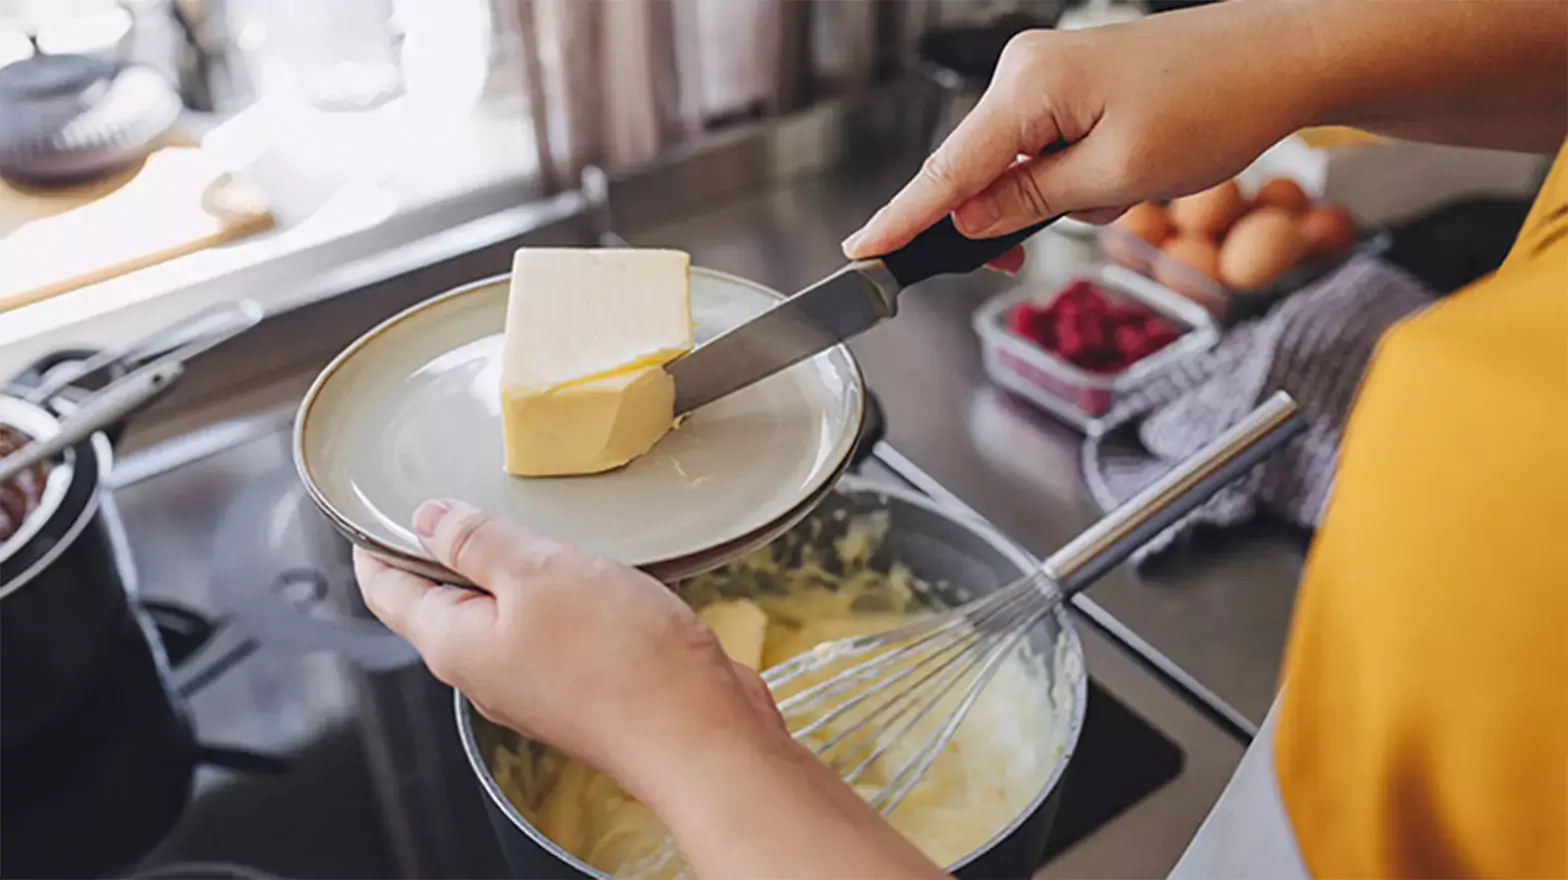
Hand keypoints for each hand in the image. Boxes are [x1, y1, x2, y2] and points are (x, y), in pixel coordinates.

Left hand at [353, 499, 781, 786]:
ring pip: (502, 612)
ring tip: (528, 521)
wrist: (698, 734)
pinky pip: (551, 628)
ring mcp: (535, 680)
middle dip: (445, 549)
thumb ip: (478, 541)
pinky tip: (586, 568)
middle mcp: (486, 669)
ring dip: (510, 568)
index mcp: (455, 643)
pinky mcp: (583, 684)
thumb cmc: (620, 662)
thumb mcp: (539, 572)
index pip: (386, 589)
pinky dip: (555, 592)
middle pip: (442, 601)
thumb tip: (428, 518)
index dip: (375, 541)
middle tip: (458, 493)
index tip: (376, 502)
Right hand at [843, 4, 1319, 264]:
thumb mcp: (1118, 177)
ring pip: (1016, 167)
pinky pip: (1046, 149)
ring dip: (1056, 200)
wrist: (1279, 59)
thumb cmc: (1214, 107)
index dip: (903, 219)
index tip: (861, 252)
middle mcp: (1026, 71)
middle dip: (1002, 219)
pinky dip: (1073, 179)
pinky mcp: (1073, 85)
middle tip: (1017, 260)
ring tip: (1123, 192)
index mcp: (1029, 86)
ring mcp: (1049, 75)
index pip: (946, 170)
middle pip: (974, 169)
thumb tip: (968, 221)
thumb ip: (1031, 202)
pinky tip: (1124, 176)